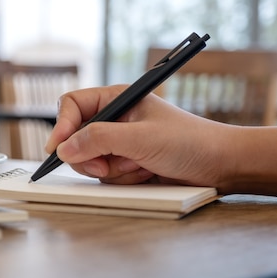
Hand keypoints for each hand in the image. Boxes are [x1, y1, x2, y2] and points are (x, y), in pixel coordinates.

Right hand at [45, 85, 230, 187]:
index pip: (73, 106)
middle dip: (90, 156)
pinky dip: (122, 178)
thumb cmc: (189, 141)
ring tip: (139, 166)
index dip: (62, 126)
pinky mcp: (126, 163)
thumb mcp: (140, 138)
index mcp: (116, 99)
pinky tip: (144, 173)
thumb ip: (99, 140)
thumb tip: (64, 148)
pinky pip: (106, 175)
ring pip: (89, 160)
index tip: (56, 149)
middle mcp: (114, 119)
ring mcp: (119, 143)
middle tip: (107, 166)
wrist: (219, 165)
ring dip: (111, 169)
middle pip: (76, 138)